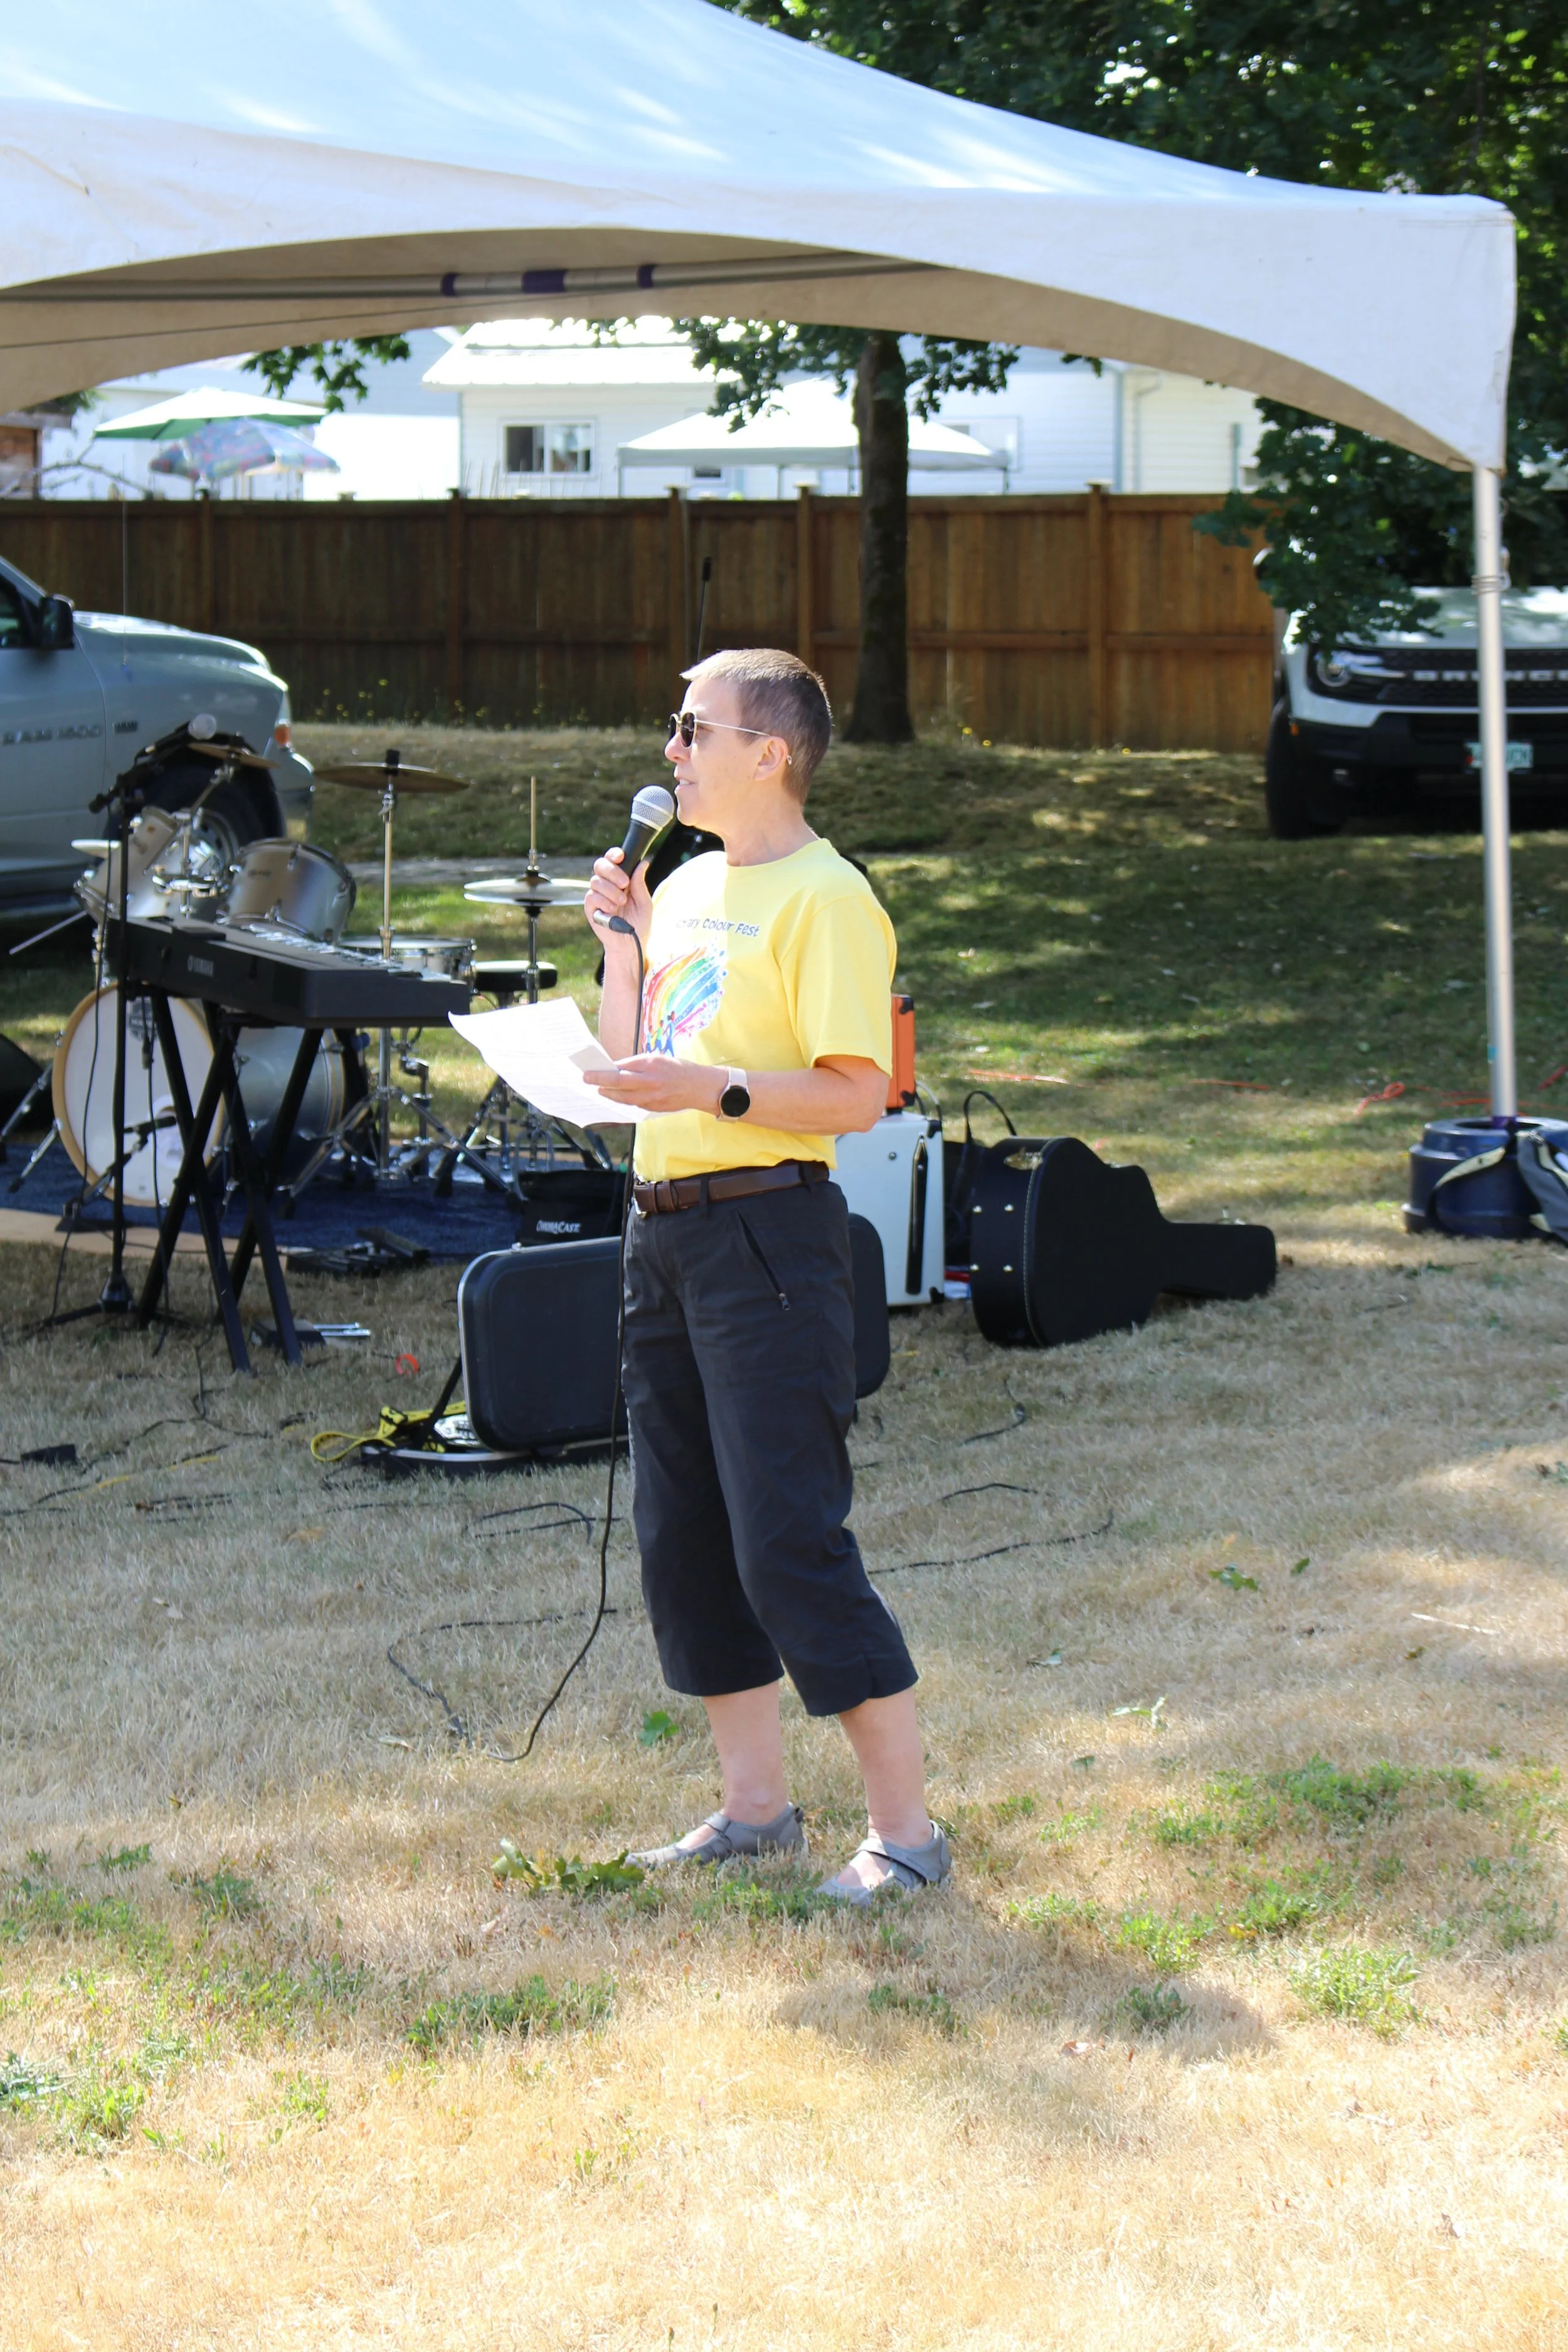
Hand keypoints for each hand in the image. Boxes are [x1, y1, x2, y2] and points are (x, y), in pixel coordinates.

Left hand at [581, 1054, 723, 1114]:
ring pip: (624, 1098)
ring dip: (609, 1094)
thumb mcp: (657, 1059)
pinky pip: (634, 1104)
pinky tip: (617, 1096)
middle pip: (619, 1083)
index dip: (604, 1072)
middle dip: (600, 1081)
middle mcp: (651, 1081)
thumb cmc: (677, 1069)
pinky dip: (624, 1099)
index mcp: (651, 1065)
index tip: (591, 1070)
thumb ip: (637, 1064)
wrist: (699, 1087)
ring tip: (600, 1090)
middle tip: (586, 1079)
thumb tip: (616, 1068)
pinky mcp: (654, 1107)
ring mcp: (652, 1097)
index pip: (622, 1069)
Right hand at [583, 845, 651, 947]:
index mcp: (619, 881)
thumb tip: (643, 863)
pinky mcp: (590, 908)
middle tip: (625, 883)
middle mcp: (606, 886)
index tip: (620, 856)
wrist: (631, 944)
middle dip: (612, 871)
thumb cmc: (638, 924)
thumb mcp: (643, 902)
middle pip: (600, 865)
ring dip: (611, 890)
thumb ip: (640, 883)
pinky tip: (612, 909)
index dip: (613, 854)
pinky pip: (592, 897)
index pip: (611, 861)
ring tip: (622, 902)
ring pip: (596, 881)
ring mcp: (597, 896)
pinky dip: (604, 901)